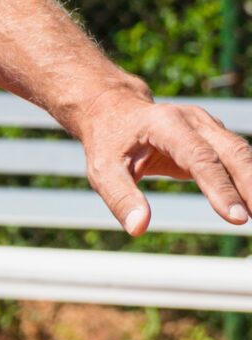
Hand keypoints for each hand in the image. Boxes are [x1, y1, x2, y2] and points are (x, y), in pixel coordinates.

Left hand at [68, 88, 251, 235]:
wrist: (115, 111)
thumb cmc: (108, 143)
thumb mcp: (103, 170)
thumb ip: (121, 198)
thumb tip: (138, 228)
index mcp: (164, 124)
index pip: (199, 157)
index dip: (220, 187)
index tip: (236, 217)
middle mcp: (193, 120)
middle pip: (231, 153)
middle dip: (250, 187)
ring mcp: (208, 126)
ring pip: (241, 155)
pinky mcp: (215, 137)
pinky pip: (239, 159)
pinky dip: (250, 182)